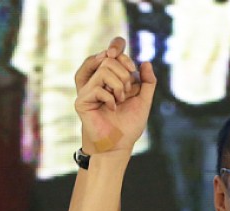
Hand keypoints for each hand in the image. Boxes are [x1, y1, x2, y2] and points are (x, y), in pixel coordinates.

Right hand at [74, 36, 156, 155]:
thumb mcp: (144, 101)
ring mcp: (87, 89)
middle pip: (109, 59)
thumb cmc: (129, 125)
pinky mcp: (82, 100)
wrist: (119, 145)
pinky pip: (98, 87)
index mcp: (110, 77)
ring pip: (103, 69)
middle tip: (128, 92)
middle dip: (125, 75)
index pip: (110, 51)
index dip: (117, 46)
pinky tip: (113, 109)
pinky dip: (111, 98)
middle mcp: (96, 80)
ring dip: (119, 86)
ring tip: (120, 100)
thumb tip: (145, 62)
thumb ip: (148, 83)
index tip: (132, 66)